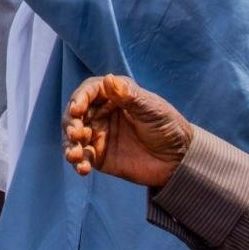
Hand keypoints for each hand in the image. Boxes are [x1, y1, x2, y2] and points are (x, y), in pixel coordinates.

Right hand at [62, 74, 192, 187]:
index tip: (76, 109)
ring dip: (69, 145)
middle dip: (71, 123)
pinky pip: (82, 157)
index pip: (89, 92)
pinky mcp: (99, 156)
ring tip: (74, 155)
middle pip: (76, 114)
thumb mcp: (152, 109)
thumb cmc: (168, 127)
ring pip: (74, 136)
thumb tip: (108, 79)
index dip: (79, 98)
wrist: (179, 161)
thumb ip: (129, 96)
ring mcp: (99, 135)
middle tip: (76, 135)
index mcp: (114, 96)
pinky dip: (78, 163)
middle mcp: (101, 113)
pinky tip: (82, 169)